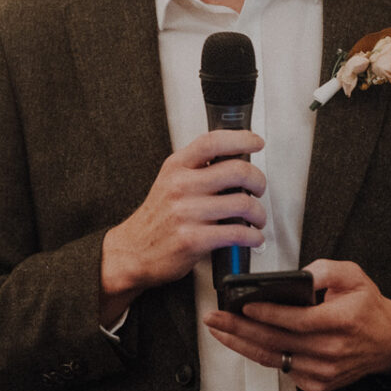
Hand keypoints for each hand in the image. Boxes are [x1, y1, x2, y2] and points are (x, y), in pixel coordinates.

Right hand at [100, 131, 266, 325]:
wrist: (131, 252)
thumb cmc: (157, 219)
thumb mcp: (169, 182)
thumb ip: (197, 170)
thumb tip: (236, 165)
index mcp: (176, 167)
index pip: (213, 142)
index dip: (241, 138)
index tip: (256, 143)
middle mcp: (181, 186)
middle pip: (237, 170)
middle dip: (258, 181)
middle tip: (259, 190)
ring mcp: (186, 213)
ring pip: (242, 203)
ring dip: (259, 214)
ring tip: (256, 219)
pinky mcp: (193, 239)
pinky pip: (237, 233)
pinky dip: (252, 236)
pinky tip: (251, 237)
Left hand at [204, 259, 390, 390]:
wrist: (389, 341)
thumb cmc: (368, 306)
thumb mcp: (354, 275)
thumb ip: (325, 270)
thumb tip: (298, 274)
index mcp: (342, 322)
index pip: (298, 320)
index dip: (268, 314)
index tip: (243, 307)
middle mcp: (332, 350)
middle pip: (277, 341)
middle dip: (240, 329)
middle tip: (215, 319)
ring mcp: (325, 371)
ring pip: (275, 359)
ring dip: (243, 345)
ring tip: (220, 331)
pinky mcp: (319, 384)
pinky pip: (284, 370)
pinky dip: (263, 356)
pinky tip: (246, 343)